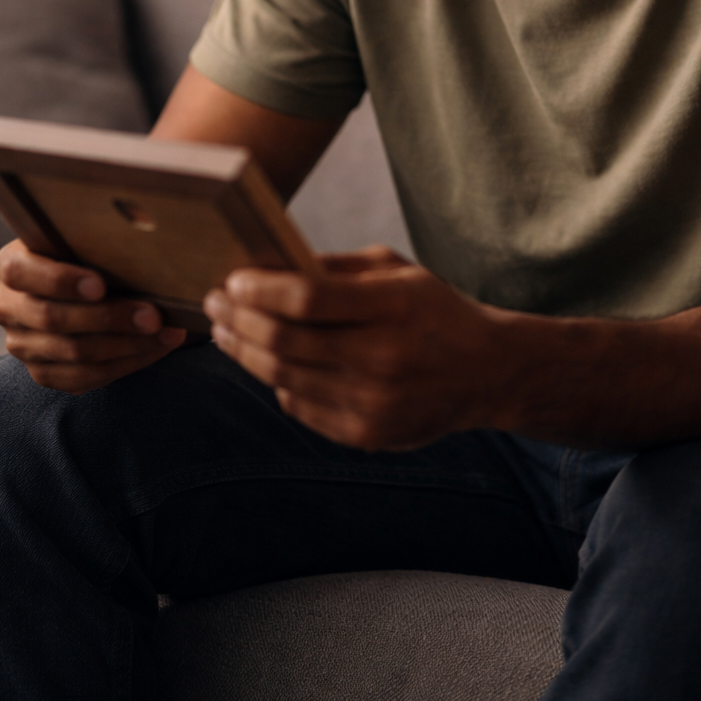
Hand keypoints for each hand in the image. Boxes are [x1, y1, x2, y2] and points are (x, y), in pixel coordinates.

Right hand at [0, 238, 186, 392]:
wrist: (83, 286)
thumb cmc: (89, 253)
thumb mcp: (85, 237)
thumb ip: (101, 234)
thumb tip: (142, 220)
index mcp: (11, 265)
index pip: (21, 272)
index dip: (60, 280)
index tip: (100, 285)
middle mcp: (8, 307)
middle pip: (52, 319)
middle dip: (109, 318)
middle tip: (153, 315)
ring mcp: (23, 345)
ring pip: (73, 353)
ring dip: (127, 345)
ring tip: (165, 332)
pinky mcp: (44, 372)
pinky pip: (85, 377)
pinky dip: (126, 363)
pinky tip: (156, 348)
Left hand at [203, 246, 515, 449]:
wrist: (485, 373)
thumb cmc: (433, 310)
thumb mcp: (397, 271)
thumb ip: (337, 268)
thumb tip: (270, 266)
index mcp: (393, 306)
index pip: (307, 299)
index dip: (261, 291)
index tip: (233, 280)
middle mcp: (382, 357)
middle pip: (286, 342)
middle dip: (239, 320)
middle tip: (214, 302)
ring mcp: (373, 402)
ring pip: (284, 377)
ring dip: (245, 352)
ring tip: (226, 332)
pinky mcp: (366, 434)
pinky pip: (300, 406)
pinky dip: (277, 381)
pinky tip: (265, 362)